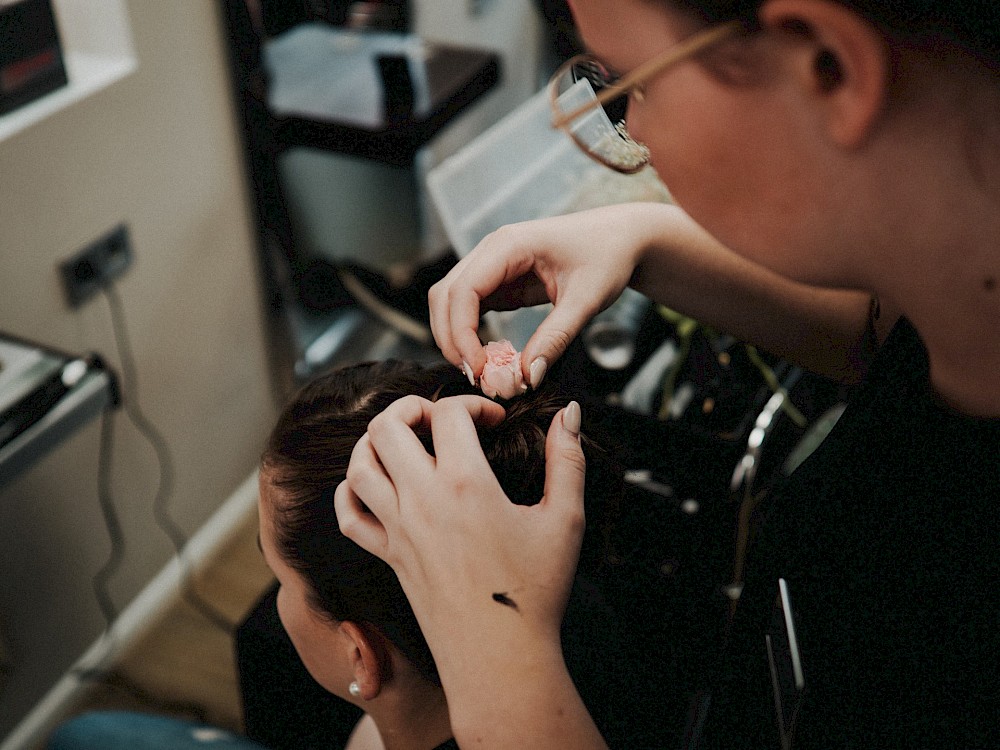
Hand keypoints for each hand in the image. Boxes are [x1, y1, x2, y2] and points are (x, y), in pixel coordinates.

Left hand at [334, 394, 586, 666]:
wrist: (500, 656)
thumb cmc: (534, 591)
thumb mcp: (564, 520)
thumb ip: (567, 460)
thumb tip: (568, 413)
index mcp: (465, 485)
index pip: (450, 413)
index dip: (474, 403)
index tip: (494, 420)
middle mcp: (422, 500)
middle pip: (387, 426)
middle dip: (412, 407)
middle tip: (440, 417)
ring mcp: (398, 529)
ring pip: (360, 464)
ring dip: (377, 441)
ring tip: (407, 441)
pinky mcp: (388, 556)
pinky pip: (349, 515)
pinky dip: (351, 490)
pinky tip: (375, 484)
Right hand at [428, 205, 646, 385]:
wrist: (621, 238)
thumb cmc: (608, 257)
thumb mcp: (587, 300)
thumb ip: (555, 338)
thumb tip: (527, 377)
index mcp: (508, 245)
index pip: (463, 291)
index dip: (462, 334)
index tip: (480, 370)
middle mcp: (491, 250)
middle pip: (446, 296)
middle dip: (452, 339)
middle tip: (477, 378)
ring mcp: (491, 265)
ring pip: (450, 302)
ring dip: (457, 338)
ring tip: (482, 372)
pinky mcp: (499, 281)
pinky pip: (469, 308)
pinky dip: (471, 334)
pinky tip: (489, 359)